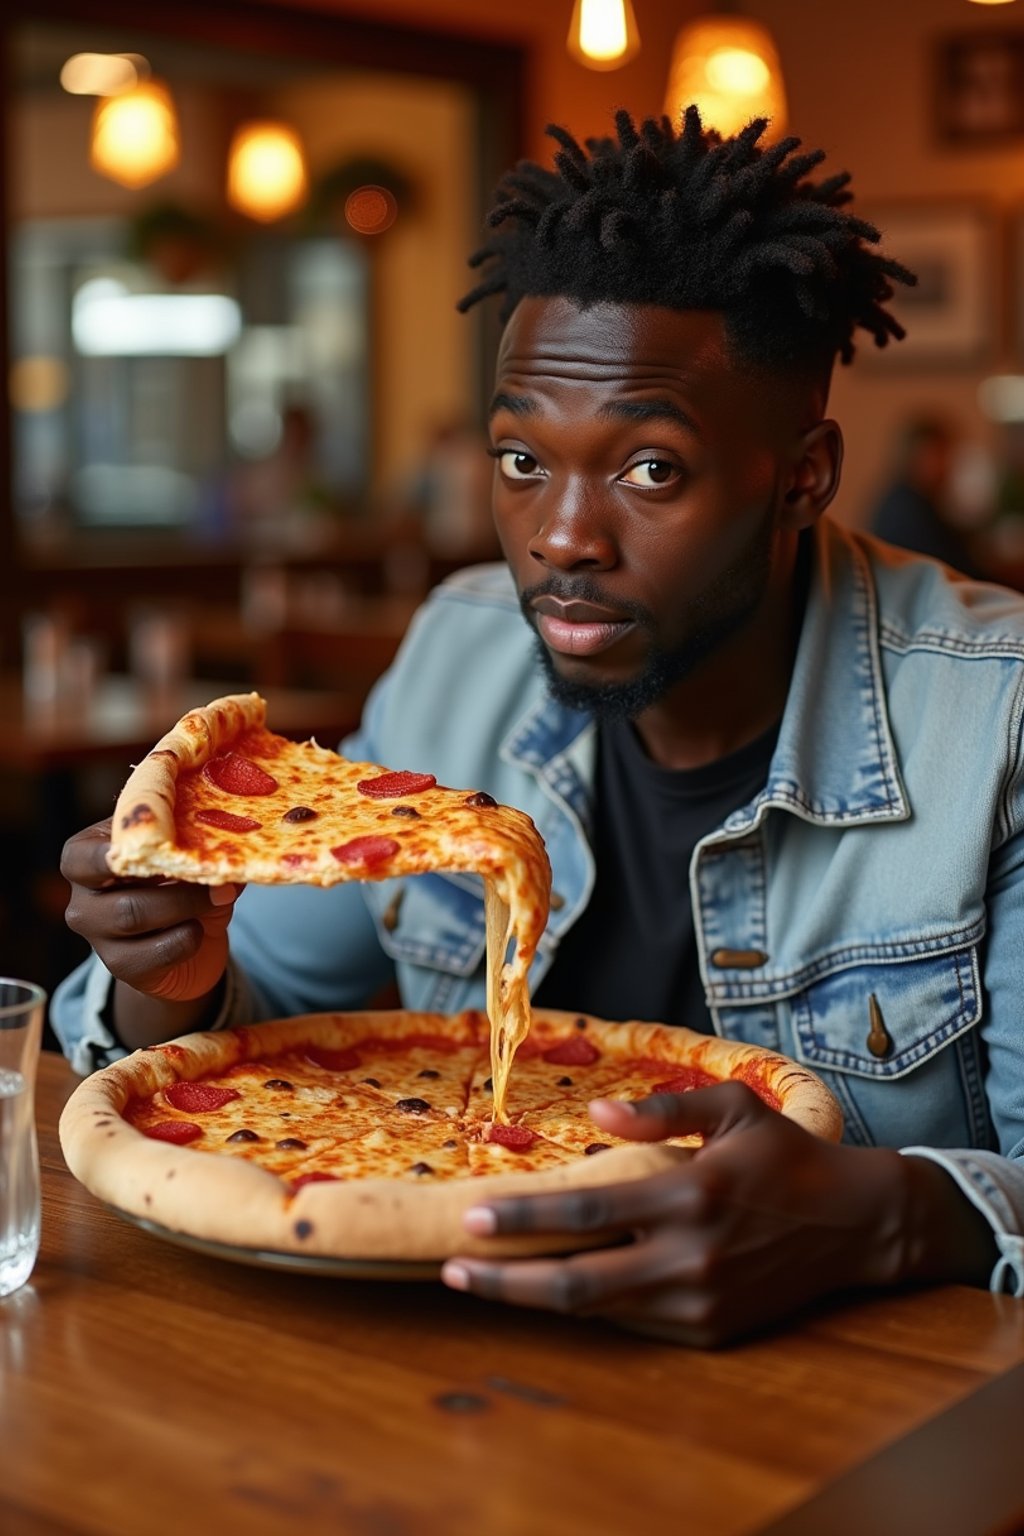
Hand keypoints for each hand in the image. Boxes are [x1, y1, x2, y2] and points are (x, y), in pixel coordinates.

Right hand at [61, 819, 242, 1003]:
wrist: (189, 939)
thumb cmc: (179, 883)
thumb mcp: (183, 856)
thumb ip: (195, 846)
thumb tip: (230, 849)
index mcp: (84, 858)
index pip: (81, 856)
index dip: (114, 854)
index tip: (153, 846)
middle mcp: (82, 900)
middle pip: (121, 894)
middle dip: (178, 888)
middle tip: (219, 880)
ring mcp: (98, 938)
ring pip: (135, 919)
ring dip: (188, 907)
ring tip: (218, 899)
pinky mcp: (123, 967)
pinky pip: (159, 952)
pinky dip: (189, 938)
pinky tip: (199, 930)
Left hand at [442, 1083, 911, 1345]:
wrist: (858, 1224)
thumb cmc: (786, 1156)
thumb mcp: (733, 1108)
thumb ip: (662, 1109)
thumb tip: (594, 1118)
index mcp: (689, 1195)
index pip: (587, 1212)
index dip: (524, 1220)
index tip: (472, 1218)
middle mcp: (689, 1257)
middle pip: (576, 1285)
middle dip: (506, 1281)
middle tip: (452, 1269)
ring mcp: (700, 1302)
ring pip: (599, 1311)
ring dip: (537, 1299)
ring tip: (487, 1280)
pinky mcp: (711, 1331)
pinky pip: (634, 1322)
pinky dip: (592, 1308)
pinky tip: (556, 1288)